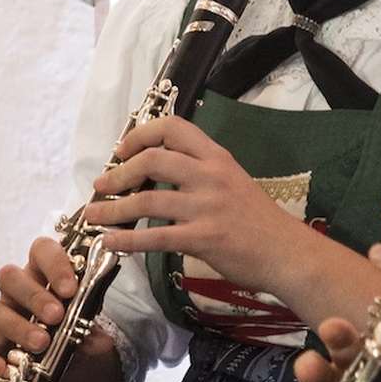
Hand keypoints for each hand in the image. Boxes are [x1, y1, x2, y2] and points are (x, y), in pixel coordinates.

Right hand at [0, 235, 110, 380]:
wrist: (76, 365)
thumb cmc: (78, 331)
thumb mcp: (90, 327)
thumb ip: (92, 331)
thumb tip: (96, 341)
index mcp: (44, 274)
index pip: (41, 251)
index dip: (54, 264)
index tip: (70, 289)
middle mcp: (19, 291)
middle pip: (9, 277)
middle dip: (33, 296)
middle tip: (56, 316)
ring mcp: (3, 317)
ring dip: (18, 327)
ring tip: (41, 344)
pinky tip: (3, 370)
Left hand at [86, 115, 306, 295]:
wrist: (287, 253)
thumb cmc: (258, 220)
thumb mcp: (233, 180)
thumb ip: (200, 172)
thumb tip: (156, 170)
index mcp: (217, 157)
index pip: (173, 127)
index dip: (140, 135)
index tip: (122, 150)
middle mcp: (210, 176)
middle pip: (152, 160)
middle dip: (118, 172)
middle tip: (101, 184)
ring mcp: (206, 207)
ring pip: (147, 201)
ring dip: (112, 209)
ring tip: (92, 216)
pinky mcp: (203, 239)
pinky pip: (155, 237)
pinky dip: (127, 240)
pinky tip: (110, 242)